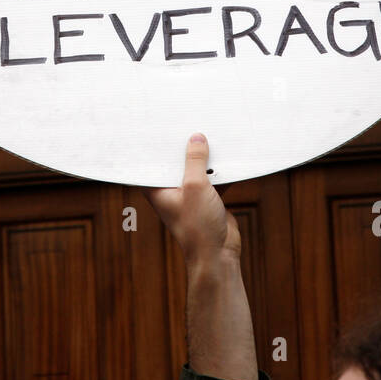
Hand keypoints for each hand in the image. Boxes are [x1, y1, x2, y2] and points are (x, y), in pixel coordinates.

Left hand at [145, 133, 240, 264]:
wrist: (218, 255)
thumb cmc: (198, 227)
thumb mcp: (195, 186)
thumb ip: (195, 161)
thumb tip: (196, 138)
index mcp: (157, 189)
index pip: (153, 162)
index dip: (157, 145)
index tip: (161, 126)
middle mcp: (171, 190)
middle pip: (177, 162)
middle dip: (185, 148)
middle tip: (190, 124)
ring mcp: (190, 195)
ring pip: (197, 169)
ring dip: (205, 158)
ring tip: (211, 135)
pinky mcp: (208, 199)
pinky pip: (213, 178)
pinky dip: (220, 170)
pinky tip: (228, 156)